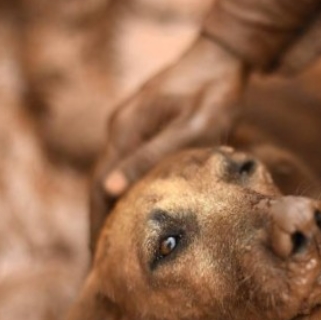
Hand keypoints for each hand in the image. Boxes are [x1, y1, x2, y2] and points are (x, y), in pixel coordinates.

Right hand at [90, 36, 248, 245]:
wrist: (224, 54)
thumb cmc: (214, 92)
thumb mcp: (190, 128)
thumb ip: (150, 157)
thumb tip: (107, 190)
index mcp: (126, 131)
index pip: (98, 189)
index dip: (96, 226)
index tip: (97, 262)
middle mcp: (120, 127)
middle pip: (99, 185)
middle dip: (99, 225)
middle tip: (103, 266)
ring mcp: (129, 124)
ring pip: (111, 175)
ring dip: (111, 210)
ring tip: (116, 248)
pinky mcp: (143, 123)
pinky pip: (126, 164)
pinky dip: (126, 192)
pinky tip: (136, 211)